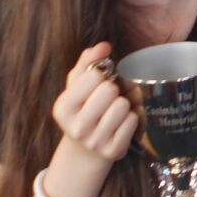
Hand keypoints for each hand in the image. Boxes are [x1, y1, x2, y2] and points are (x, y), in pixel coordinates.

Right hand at [51, 42, 138, 162]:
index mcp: (63, 107)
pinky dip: (133, 116)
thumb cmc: (84, 109)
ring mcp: (95, 141)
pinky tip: (123, 122)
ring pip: (123, 105)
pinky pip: (134, 120)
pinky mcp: (113, 151)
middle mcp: (77, 127)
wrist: (86, 150)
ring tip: (116, 110)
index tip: (98, 84)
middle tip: (109, 97)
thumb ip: (88, 61)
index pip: (94, 76)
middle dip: (113, 89)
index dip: (101, 75)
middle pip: (110, 90)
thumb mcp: (78, 85)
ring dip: (125, 103)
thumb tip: (104, 45)